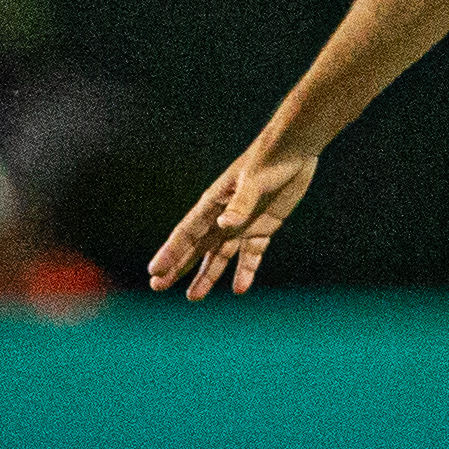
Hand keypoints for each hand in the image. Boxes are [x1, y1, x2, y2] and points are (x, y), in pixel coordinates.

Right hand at [150, 141, 318, 299]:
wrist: (294, 151)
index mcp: (213, 204)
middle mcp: (223, 217)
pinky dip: (245, 271)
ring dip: (207, 275)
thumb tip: (224, 225)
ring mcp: (242, 224)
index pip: (185, 234)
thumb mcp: (254, 180)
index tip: (154, 272)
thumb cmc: (269, 160)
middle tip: (157, 286)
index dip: (170, 254)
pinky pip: (251, 254)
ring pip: (219, 255)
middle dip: (177, 267)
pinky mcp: (263, 228)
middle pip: (196, 247)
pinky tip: (240, 289)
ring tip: (193, 297)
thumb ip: (240, 204)